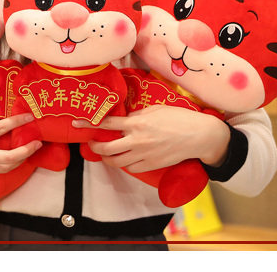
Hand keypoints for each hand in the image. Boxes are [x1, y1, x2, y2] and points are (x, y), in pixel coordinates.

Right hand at [0, 113, 41, 185]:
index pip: (0, 128)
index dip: (17, 121)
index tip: (29, 115)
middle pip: (10, 157)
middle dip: (27, 150)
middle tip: (38, 141)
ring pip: (5, 168)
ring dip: (21, 159)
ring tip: (30, 150)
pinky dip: (5, 164)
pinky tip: (12, 158)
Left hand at [74, 105, 229, 172]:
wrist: (199, 136)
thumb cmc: (179, 118)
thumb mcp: (156, 109)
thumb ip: (138, 115)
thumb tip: (125, 118)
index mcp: (137, 123)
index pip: (107, 123)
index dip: (89, 123)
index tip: (77, 123)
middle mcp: (138, 140)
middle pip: (107, 147)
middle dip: (95, 145)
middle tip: (92, 142)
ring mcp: (145, 155)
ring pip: (117, 161)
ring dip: (108, 157)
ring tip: (105, 153)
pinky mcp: (152, 165)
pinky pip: (131, 168)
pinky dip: (125, 164)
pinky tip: (124, 159)